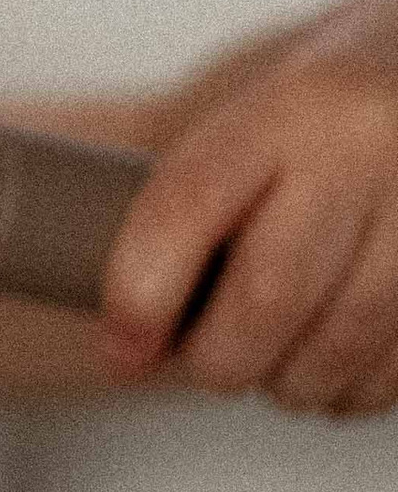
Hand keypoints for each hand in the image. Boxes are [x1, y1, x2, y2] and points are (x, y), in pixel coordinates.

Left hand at [99, 0, 397, 413]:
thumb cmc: (330, 115)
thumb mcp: (261, 117)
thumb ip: (190, 207)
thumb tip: (125, 337)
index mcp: (298, 102)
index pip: (192, 202)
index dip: (140, 295)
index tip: (120, 348)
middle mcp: (373, 147)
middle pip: (270, 295)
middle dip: (220, 358)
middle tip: (208, 362)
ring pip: (340, 345)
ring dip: (290, 382)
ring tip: (275, 366)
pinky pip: (396, 369)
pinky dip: (352, 389)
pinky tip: (336, 367)